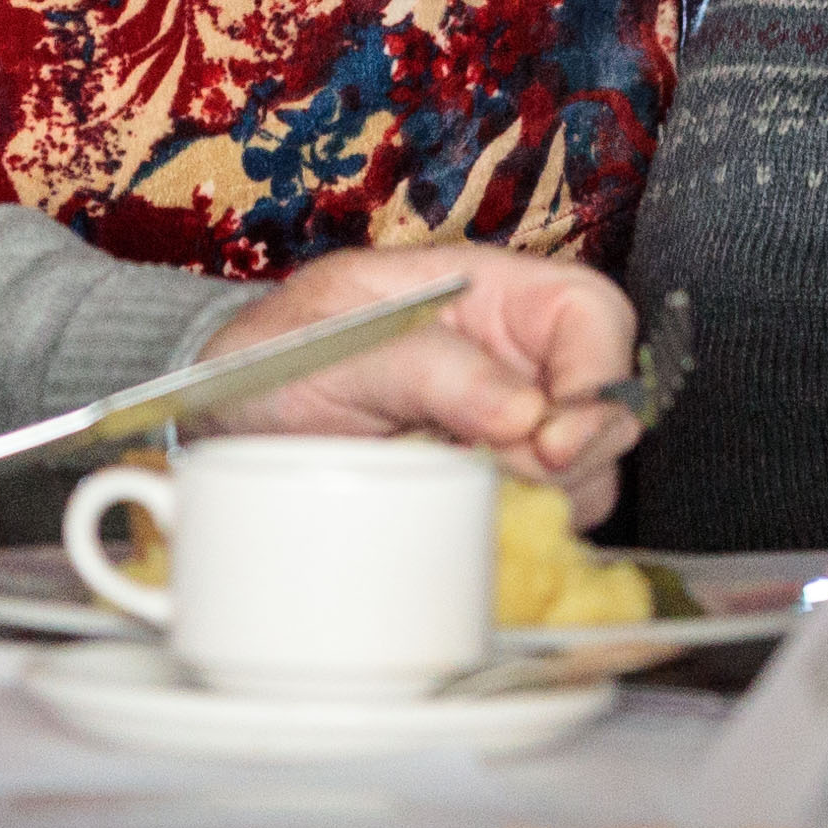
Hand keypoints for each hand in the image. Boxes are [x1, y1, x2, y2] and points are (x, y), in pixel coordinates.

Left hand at [200, 242, 646, 487]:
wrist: (219, 428)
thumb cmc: (273, 359)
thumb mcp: (336, 345)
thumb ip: (429, 368)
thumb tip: (527, 415)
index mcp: (488, 292)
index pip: (592, 315)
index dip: (598, 375)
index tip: (555, 439)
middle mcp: (514, 360)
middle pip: (608, 404)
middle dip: (570, 452)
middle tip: (493, 473)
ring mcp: (506, 433)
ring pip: (586, 476)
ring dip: (536, 499)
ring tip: (445, 484)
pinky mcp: (489, 494)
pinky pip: (539, 524)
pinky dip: (510, 535)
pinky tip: (449, 520)